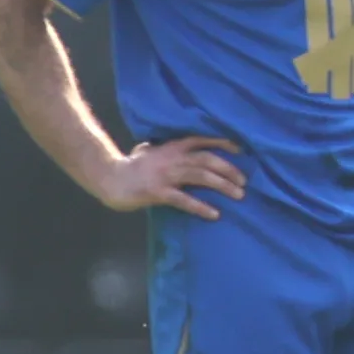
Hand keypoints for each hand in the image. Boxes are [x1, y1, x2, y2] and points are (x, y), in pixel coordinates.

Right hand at [94, 136, 245, 218]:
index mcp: (171, 147)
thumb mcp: (147, 150)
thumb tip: (170, 147)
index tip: (240, 149)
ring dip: (223, 186)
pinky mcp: (158, 192)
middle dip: (229, 170)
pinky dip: (201, 206)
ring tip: (239, 195)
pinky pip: (184, 200)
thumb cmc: (128, 166)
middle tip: (244, 181)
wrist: (109, 179)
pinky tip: (214, 214)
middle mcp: (172, 158)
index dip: (222, 143)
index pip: (201, 140)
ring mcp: (165, 175)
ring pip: (201, 177)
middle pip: (208, 160)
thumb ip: (162, 148)